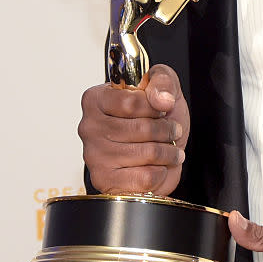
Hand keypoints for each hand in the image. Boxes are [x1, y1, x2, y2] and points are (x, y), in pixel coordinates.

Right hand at [78, 63, 188, 195]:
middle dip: (166, 130)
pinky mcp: (104, 180)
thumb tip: (161, 99)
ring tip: (170, 149)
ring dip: (168, 152)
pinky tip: (157, 167)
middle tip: (173, 131)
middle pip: (141, 128)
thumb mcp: (164, 87)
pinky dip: (160, 172)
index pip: (131, 102)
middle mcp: (89, 126)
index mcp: (96, 98)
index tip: (163, 110)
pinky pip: (145, 177)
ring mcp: (94, 156)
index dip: (155, 107)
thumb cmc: (155, 118)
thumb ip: (163, 81)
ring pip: (146, 153)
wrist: (158, 151)